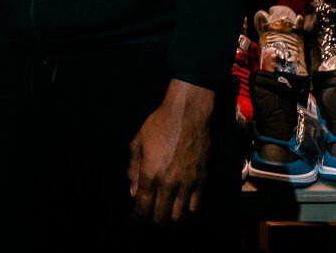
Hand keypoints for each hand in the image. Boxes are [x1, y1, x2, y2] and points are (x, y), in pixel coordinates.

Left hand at [128, 79, 213, 224]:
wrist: (187, 116)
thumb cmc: (158, 126)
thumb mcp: (137, 143)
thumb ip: (133, 170)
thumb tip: (133, 193)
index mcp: (150, 175)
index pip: (143, 207)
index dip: (139, 217)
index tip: (138, 219)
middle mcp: (169, 184)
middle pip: (161, 216)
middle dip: (154, 220)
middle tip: (151, 218)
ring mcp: (187, 185)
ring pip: (179, 215)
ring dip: (171, 217)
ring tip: (166, 213)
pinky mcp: (202, 182)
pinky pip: (196, 206)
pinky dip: (188, 210)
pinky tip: (183, 204)